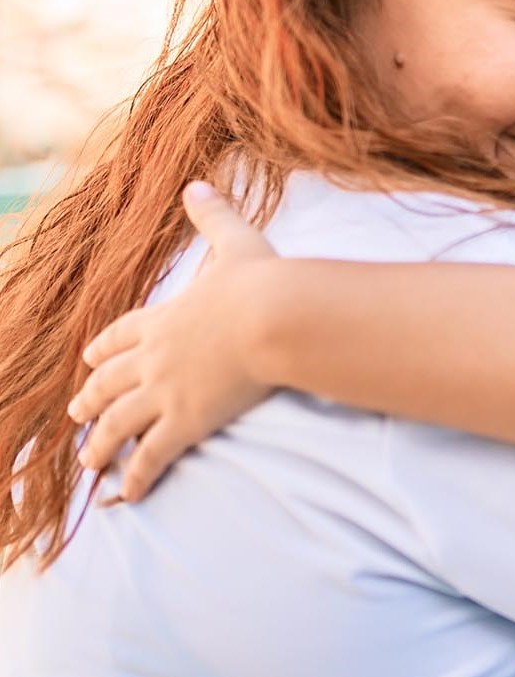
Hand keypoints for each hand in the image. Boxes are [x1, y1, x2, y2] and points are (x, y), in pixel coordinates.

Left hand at [68, 182, 280, 502]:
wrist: (275, 318)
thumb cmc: (263, 283)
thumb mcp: (237, 242)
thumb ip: (213, 216)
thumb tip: (197, 183)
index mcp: (164, 317)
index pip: (121, 335)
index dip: (104, 350)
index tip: (90, 362)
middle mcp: (154, 357)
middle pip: (109, 384)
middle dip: (91, 401)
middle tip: (77, 416)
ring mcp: (165, 391)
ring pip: (119, 423)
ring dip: (101, 445)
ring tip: (90, 462)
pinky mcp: (184, 421)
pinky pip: (151, 455)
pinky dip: (135, 476)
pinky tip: (125, 494)